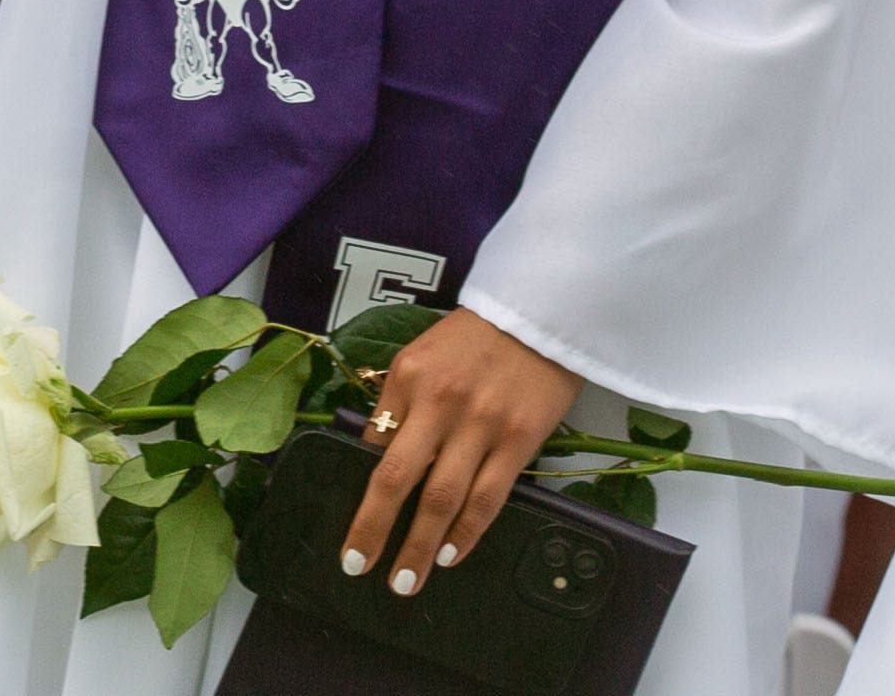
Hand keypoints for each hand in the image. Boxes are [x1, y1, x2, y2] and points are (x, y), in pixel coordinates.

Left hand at [343, 309, 584, 596]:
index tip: (352, 528)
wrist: (542, 314)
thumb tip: (378, 455)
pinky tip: (450, 555)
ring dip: (421, 546)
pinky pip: (487, 498)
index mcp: (408, 377)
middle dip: (374, 530)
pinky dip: (466, 532)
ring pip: (442, 498)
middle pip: (397, 479)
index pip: (374, 445)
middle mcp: (439, 402)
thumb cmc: (476, 339)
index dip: (361, 491)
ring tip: (405, 580)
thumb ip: (399, 402)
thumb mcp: (422, 355)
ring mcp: (481, 423)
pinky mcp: (518, 440)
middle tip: (358, 567)